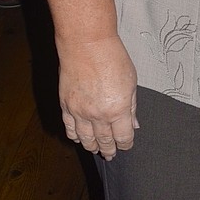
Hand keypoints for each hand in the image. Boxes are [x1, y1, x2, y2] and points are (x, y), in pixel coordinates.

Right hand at [56, 34, 138, 158]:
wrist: (85, 44)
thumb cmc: (112, 58)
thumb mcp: (131, 82)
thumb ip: (132, 106)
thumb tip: (133, 124)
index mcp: (118, 110)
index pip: (123, 137)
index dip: (126, 144)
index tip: (126, 145)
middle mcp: (98, 115)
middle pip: (104, 141)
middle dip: (108, 149)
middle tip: (110, 155)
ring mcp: (79, 112)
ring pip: (85, 138)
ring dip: (91, 146)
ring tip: (95, 150)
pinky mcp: (65, 105)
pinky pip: (69, 127)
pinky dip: (74, 135)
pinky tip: (78, 138)